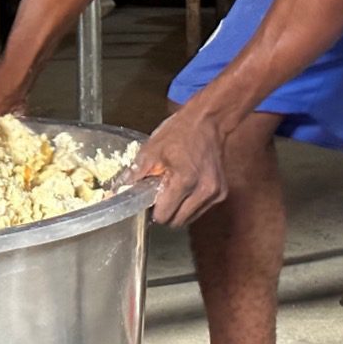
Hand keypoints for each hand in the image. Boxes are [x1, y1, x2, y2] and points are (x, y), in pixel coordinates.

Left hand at [126, 106, 227, 227]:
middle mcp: (203, 190)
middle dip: (166, 212)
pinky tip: (185, 187)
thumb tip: (121, 188)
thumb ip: (137, 172)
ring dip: (178, 210)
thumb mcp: (152, 149)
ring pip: (189, 218)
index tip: (150, 201)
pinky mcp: (221, 193)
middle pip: (177, 222)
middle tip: (160, 196)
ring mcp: (214, 193)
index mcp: (184, 180)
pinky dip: (190, 204)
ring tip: (173, 189)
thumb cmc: (180, 132)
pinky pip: (200, 209)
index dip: (154, 210)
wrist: (208, 121)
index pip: (164, 215)